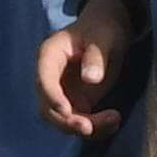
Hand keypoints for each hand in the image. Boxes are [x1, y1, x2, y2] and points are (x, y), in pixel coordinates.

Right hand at [36, 0, 135, 138]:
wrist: (109, 30)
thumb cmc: (103, 28)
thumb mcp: (103, 36)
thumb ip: (96, 55)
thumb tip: (90, 79)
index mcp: (50, 55)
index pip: (43, 79)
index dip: (51, 97)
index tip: (66, 111)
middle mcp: (50, 78)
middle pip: (48, 107)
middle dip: (67, 121)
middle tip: (91, 127)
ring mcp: (62, 93)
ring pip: (63, 120)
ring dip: (85, 127)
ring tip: (114, 120)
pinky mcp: (76, 103)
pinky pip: (80, 122)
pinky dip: (95, 127)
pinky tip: (114, 121)